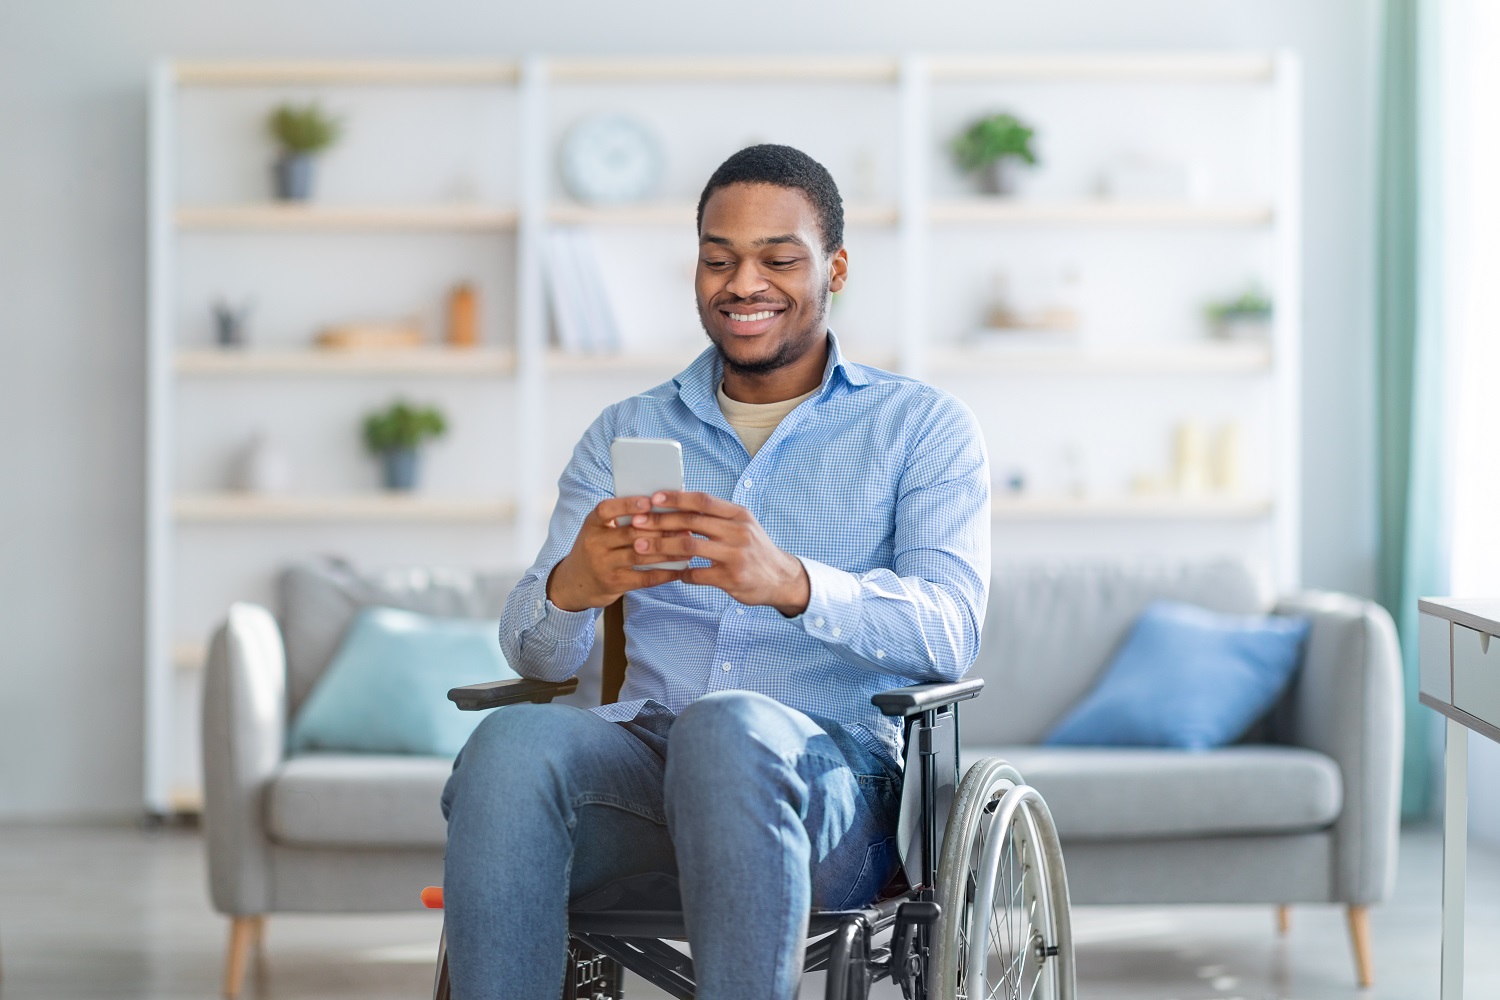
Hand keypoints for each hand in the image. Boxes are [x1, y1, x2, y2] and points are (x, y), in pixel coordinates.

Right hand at [546, 496, 684, 611]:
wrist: (574, 583)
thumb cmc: (596, 550)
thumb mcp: (599, 531)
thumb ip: (621, 520)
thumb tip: (660, 507)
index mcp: (592, 524)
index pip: (606, 510)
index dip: (627, 505)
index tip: (649, 501)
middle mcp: (594, 543)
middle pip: (630, 533)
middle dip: (661, 529)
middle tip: (685, 525)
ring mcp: (603, 565)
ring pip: (640, 555)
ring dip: (668, 550)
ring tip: (689, 546)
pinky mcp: (614, 583)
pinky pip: (644, 577)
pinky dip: (664, 573)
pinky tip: (680, 569)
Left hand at [625, 491, 810, 616]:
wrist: (782, 578)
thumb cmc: (755, 549)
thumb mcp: (743, 525)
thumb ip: (717, 517)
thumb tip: (680, 507)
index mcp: (739, 514)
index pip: (703, 500)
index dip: (676, 498)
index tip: (653, 498)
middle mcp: (738, 532)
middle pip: (692, 521)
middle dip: (660, 521)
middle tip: (637, 523)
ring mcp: (735, 555)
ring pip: (689, 546)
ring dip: (662, 546)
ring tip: (642, 546)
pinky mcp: (731, 578)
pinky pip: (697, 574)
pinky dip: (681, 573)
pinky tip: (672, 572)